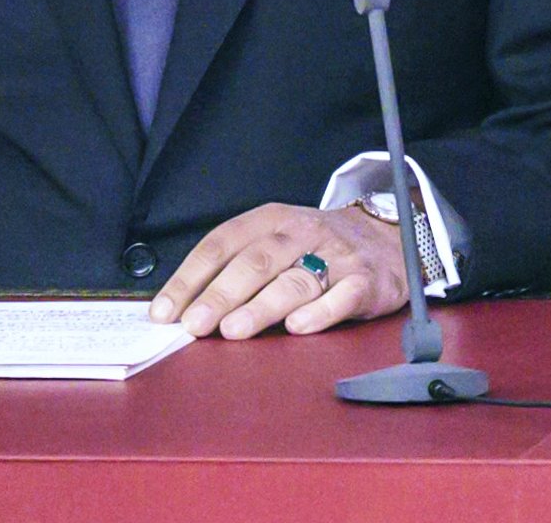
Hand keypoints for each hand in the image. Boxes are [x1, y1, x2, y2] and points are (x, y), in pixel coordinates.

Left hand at [151, 202, 408, 338]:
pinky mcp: (365, 281)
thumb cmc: (316, 248)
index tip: (165, 310)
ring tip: (233, 330)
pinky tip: (298, 328)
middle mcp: (302, 232)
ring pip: (294, 280)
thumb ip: (237, 268)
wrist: (385, 239)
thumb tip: (183, 308)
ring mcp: (335, 256)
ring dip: (261, 306)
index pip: (222, 242)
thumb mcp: (277, 242)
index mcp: (271, 219)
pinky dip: (319, 312)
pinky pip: (341, 296)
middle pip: (256, 261)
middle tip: (194, 324)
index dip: (191, 276)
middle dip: (221, 294)